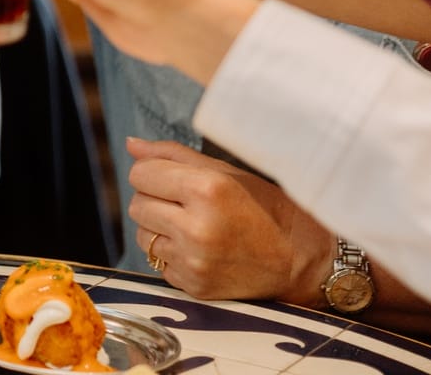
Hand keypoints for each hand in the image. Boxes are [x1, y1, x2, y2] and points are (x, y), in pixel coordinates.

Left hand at [127, 138, 329, 305]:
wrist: (299, 261)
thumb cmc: (264, 208)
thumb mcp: (226, 172)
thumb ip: (173, 155)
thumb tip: (131, 145)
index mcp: (206, 190)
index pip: (140, 174)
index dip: (153, 174)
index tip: (174, 180)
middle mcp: (197, 228)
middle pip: (136, 205)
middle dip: (155, 201)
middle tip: (186, 205)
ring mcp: (194, 261)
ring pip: (142, 236)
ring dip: (159, 229)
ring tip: (194, 227)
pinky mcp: (193, 286)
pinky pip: (159, 263)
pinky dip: (172, 255)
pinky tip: (201, 250)